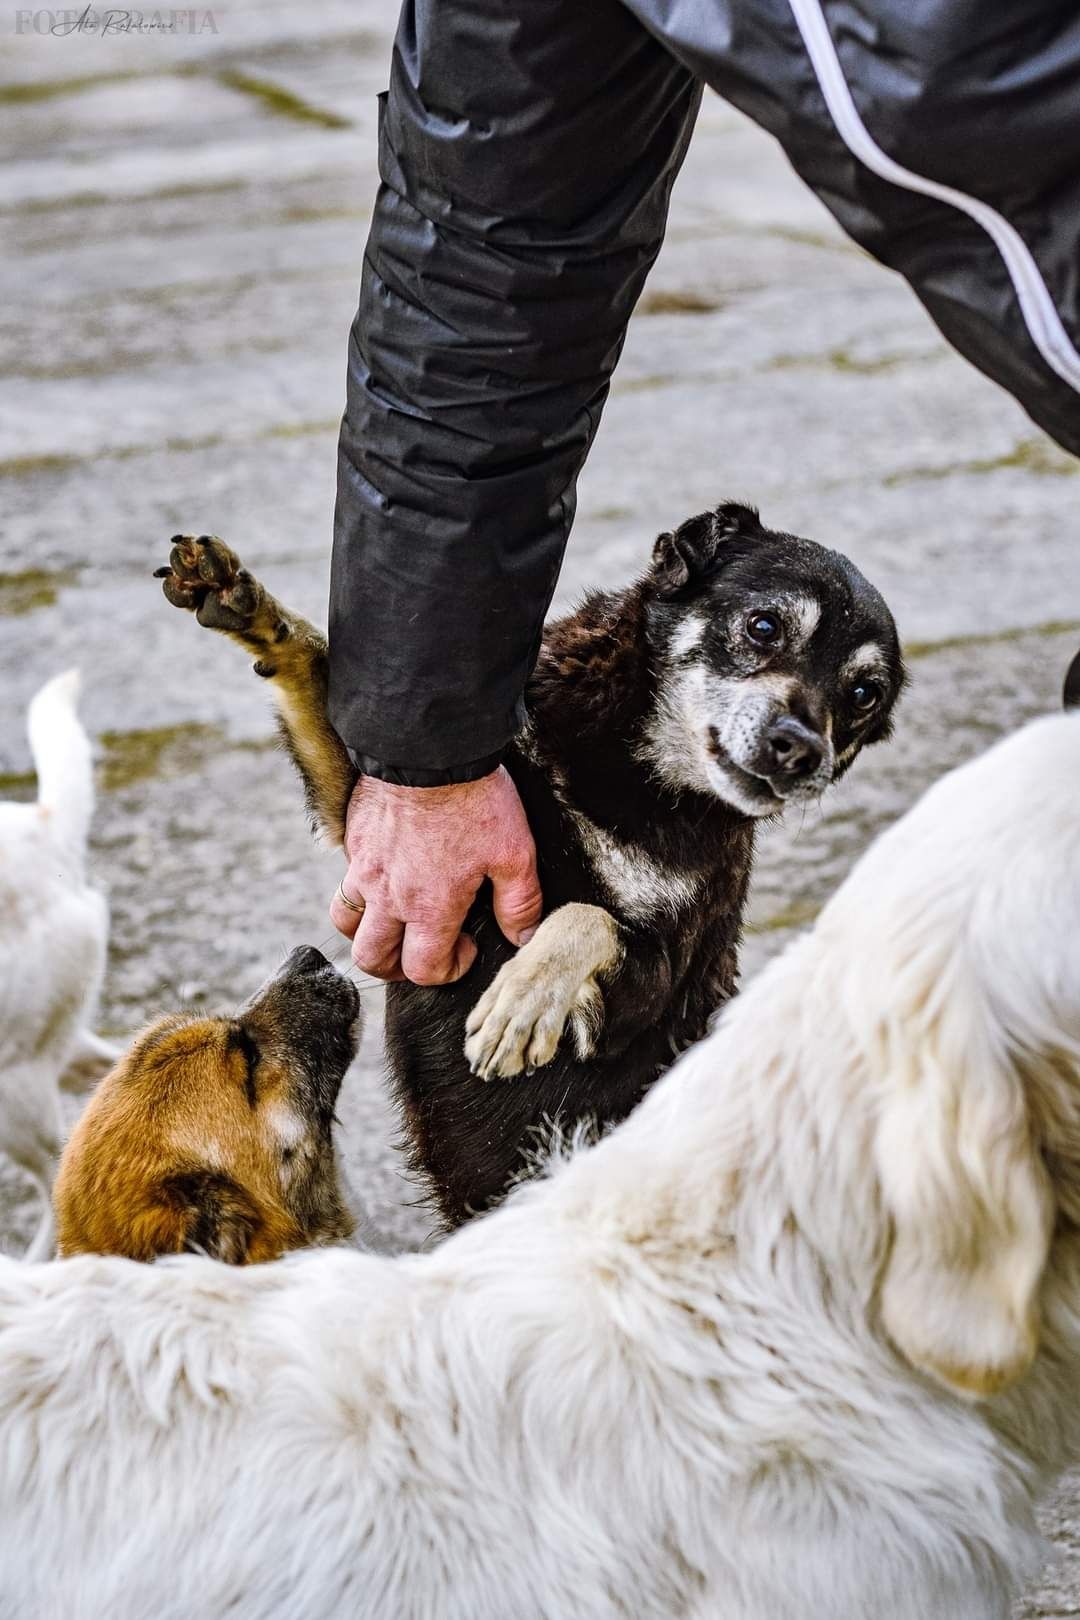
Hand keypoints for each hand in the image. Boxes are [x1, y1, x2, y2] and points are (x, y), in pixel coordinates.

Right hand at [329, 767, 541, 984]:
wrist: (428, 747)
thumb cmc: (475, 801)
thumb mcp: (514, 853)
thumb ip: (519, 902)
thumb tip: (523, 937)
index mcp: (430, 906)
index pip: (423, 968)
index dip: (446, 971)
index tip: (464, 949)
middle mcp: (389, 895)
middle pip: (372, 958)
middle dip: (395, 968)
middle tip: (419, 952)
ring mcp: (364, 868)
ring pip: (346, 922)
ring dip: (367, 931)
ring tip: (392, 922)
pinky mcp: (353, 840)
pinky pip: (345, 878)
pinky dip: (360, 888)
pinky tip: (388, 872)